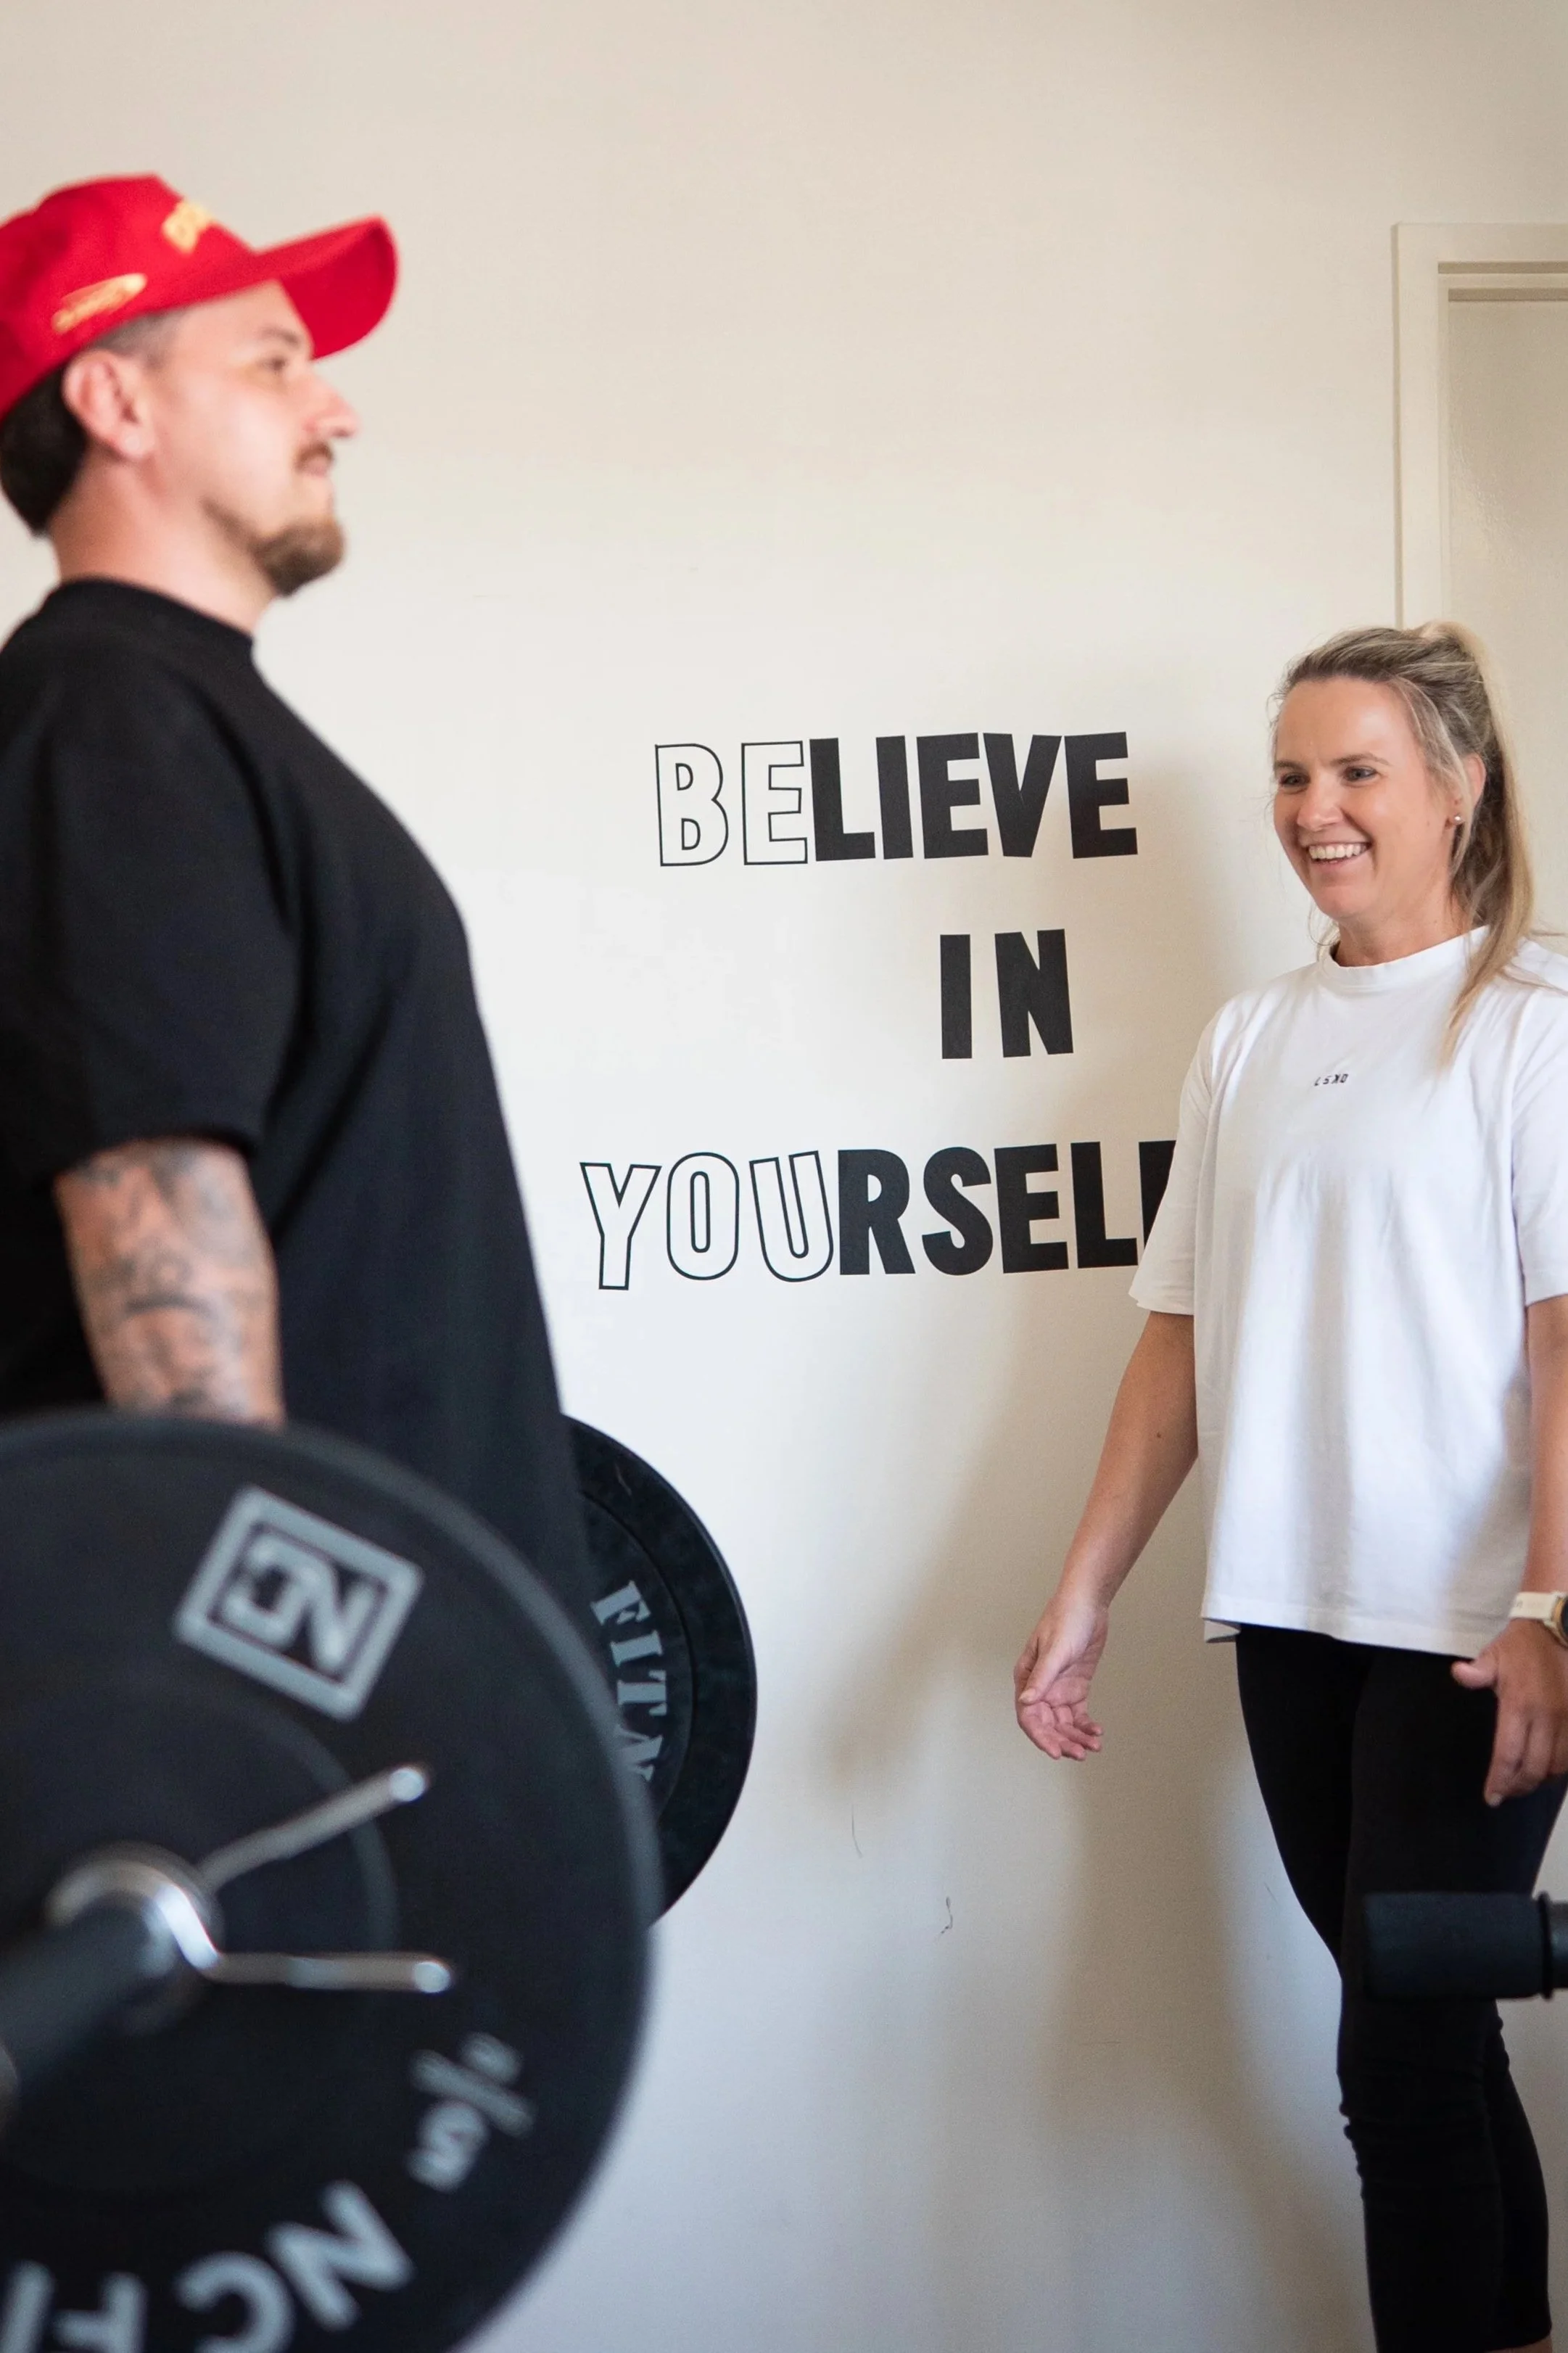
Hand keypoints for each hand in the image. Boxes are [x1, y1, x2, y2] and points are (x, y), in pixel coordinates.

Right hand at [1014, 1588, 1107, 1758]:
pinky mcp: (1076, 1688)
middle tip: (1079, 1753)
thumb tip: (1026, 1702)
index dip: (1040, 1737)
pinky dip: (1086, 1726)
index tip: (1055, 1752)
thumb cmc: (1066, 1619)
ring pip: (1064, 1723)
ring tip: (1093, 1745)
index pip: (1028, 1716)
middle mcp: (1041, 1687)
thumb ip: (1041, 1677)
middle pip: (1047, 1725)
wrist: (1088, 1604)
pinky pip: (1078, 1715)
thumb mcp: (1054, 1650)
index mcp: (1027, 1677)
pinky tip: (1097, 1732)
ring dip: (1076, 1737)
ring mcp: (1059, 1689)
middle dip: (1062, 1741)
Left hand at [1452, 1621, 1567, 1804]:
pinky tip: (1547, 1770)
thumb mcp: (1493, 1656)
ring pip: (1557, 1766)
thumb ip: (1476, 1672)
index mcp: (1519, 1705)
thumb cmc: (1520, 1646)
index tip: (1492, 1797)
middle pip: (1534, 1768)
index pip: (1509, 1754)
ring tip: (1524, 1783)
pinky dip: (1559, 1768)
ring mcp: (1566, 1719)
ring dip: (1540, 1780)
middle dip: (1518, 1787)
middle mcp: (1546, 1717)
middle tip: (1505, 1793)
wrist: (1557, 1628)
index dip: (1500, 1780)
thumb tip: (1459, 1674)